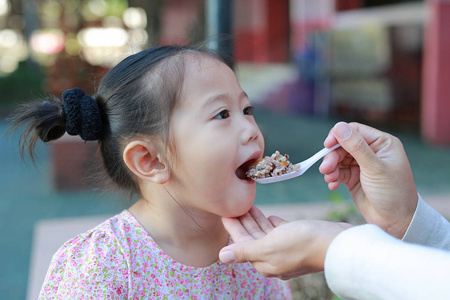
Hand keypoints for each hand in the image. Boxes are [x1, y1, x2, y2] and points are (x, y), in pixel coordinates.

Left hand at [219, 206, 350, 279]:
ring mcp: (288, 249)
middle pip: (253, 237)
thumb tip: (222, 256)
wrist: (337, 243)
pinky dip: (273, 223)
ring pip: (266, 233)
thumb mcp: (269, 246)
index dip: (232, 226)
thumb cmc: (302, 243)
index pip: (242, 242)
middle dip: (243, 221)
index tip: (224, 211)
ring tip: (248, 204)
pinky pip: (281, 232)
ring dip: (256, 219)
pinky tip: (269, 215)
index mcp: (264, 261)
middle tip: (234, 204)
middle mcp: (274, 258)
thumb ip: (245, 250)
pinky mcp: (300, 240)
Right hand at [319, 122, 417, 238]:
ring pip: (338, 158)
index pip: (355, 131)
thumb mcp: (375, 168)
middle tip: (325, 169)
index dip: (339, 135)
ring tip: (329, 179)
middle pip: (343, 145)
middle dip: (333, 156)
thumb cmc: (393, 193)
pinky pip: (338, 172)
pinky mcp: (354, 178)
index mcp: (382, 143)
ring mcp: (362, 165)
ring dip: (331, 168)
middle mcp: (372, 151)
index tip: (326, 145)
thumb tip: (339, 127)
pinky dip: (333, 177)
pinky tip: (332, 185)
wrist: (395, 222)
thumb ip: (357, 147)